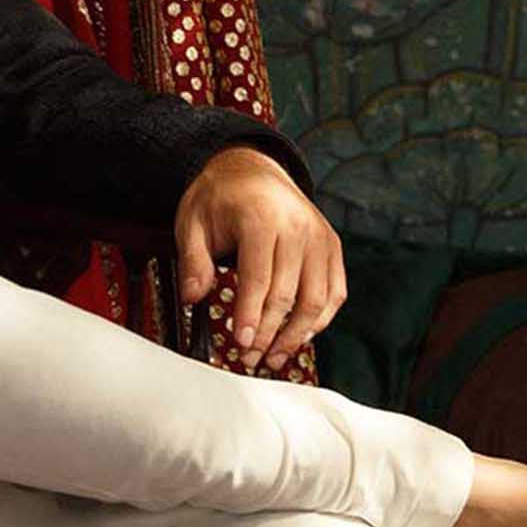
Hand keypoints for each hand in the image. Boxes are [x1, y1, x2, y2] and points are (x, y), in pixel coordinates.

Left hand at [175, 147, 344, 369]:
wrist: (251, 168)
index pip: (258, 278)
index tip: (240, 342)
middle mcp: (297, 226)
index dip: (250, 315)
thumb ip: (193, 261)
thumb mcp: (192, 222)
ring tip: (274, 356)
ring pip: (317, 299)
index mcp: (261, 217)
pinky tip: (299, 337)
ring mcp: (319, 236)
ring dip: (296, 335)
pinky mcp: (331, 246)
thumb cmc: (221, 198)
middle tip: (250, 357)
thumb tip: (192, 297)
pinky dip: (320, 320)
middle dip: (269, 333)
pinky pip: (334, 292)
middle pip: (288, 293)